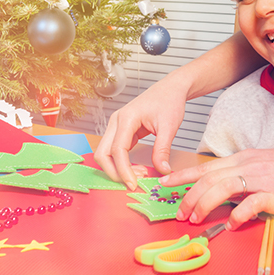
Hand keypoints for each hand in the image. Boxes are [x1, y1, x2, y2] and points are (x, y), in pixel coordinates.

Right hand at [94, 75, 187, 189]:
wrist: (170, 89)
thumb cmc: (169, 102)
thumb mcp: (169, 127)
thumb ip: (162, 150)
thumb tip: (162, 171)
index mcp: (126, 118)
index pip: (117, 150)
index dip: (123, 170)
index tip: (134, 185)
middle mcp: (116, 121)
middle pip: (103, 153)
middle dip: (114, 172)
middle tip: (134, 184)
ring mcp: (116, 126)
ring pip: (105, 153)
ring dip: (117, 169)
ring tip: (140, 175)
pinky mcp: (121, 131)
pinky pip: (115, 151)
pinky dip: (122, 163)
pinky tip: (137, 169)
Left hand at [160, 147, 273, 229]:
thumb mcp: (268, 165)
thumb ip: (246, 176)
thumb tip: (229, 192)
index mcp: (245, 159)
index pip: (206, 167)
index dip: (182, 176)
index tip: (163, 184)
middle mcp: (248, 165)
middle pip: (208, 178)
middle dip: (187, 196)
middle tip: (176, 213)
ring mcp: (262, 178)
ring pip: (221, 188)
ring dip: (203, 204)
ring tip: (194, 219)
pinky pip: (252, 204)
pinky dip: (238, 215)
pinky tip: (232, 225)